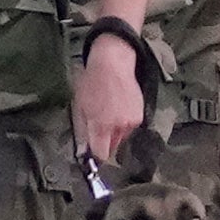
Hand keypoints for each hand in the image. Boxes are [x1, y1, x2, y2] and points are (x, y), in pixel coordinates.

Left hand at [71, 35, 148, 173]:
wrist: (113, 64)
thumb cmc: (92, 82)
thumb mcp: (80, 106)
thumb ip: (84, 131)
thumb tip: (84, 151)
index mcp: (101, 125)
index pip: (101, 154)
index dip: (96, 155)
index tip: (92, 154)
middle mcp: (118, 126)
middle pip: (112, 148)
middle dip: (105, 143)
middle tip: (99, 127)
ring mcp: (131, 122)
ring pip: (122, 138)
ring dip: (116, 133)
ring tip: (109, 114)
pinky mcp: (140, 116)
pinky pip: (130, 128)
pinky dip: (125, 123)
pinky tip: (119, 109)